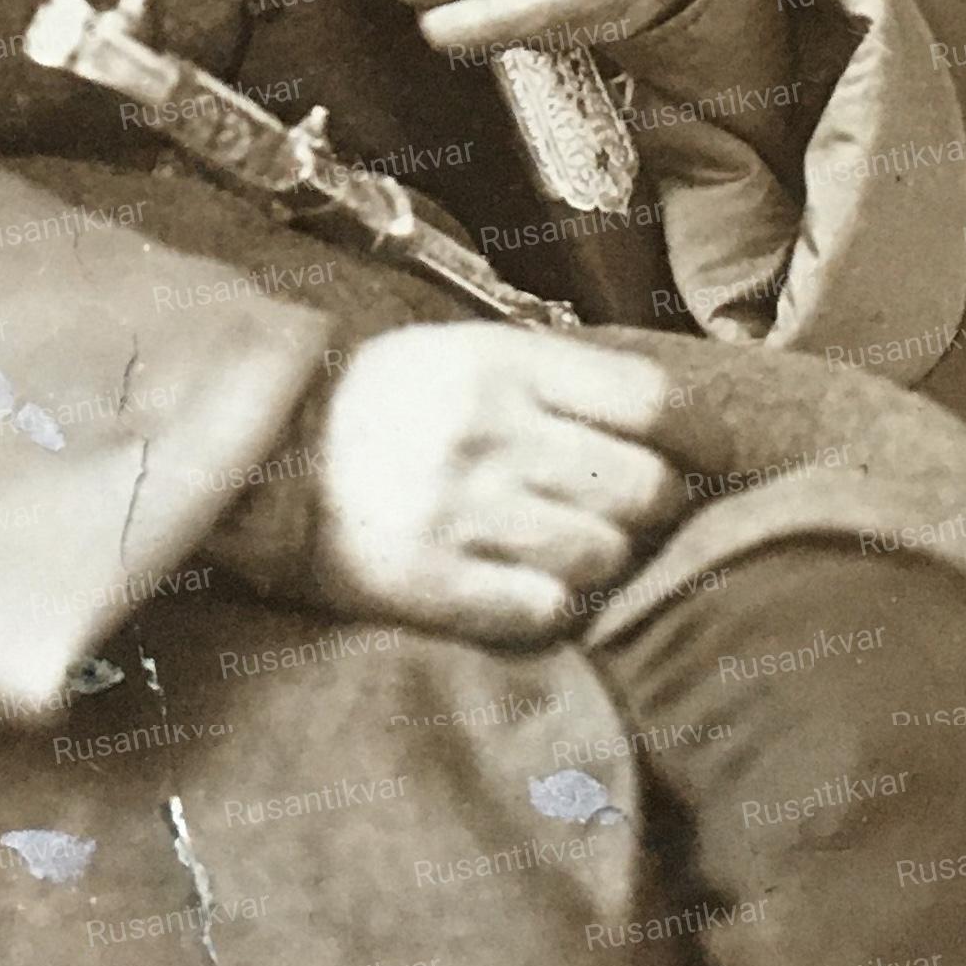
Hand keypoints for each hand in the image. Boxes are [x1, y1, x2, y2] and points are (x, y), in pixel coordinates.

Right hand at [299, 321, 689, 644]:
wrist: (265, 458)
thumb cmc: (385, 404)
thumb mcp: (465, 353)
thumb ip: (558, 377)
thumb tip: (670, 418)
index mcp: (503, 365)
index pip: (651, 400)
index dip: (695, 435)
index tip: (700, 455)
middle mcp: (490, 435)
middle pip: (643, 487)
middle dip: (650, 505)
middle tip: (627, 510)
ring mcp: (462, 514)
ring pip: (603, 555)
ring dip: (602, 559)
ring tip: (569, 548)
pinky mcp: (434, 585)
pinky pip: (545, 612)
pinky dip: (550, 605)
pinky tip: (525, 586)